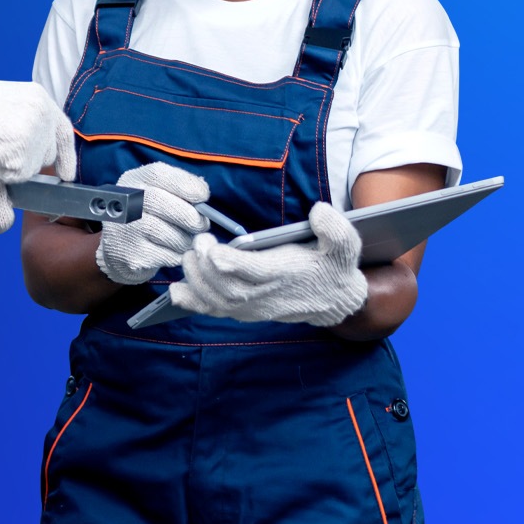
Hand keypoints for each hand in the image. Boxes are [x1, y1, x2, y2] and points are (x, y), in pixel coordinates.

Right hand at [0, 73, 75, 183]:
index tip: (68, 174)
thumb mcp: (8, 103)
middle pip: (46, 155)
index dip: (66, 155)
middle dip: (27, 159)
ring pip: (30, 169)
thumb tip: (37, 149)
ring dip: (10, 164)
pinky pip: (13, 177)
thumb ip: (28, 121)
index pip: (63, 131)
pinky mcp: (22, 155)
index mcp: (40, 98)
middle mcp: (43, 115)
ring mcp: (34, 135)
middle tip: (1, 146)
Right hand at [95, 163, 210, 285]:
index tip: (203, 196)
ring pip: (169, 234)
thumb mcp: (157, 193)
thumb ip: (179, 188)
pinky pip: (168, 256)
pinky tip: (172, 251)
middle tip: (202, 224)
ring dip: (186, 239)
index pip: (158, 174)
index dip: (186, 184)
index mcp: (133, 181)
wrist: (121, 250)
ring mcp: (126, 230)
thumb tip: (202, 194)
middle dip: (191, 216)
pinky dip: (177, 255)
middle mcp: (125, 203)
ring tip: (185, 239)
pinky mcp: (132, 256)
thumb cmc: (149, 216)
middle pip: (164, 204)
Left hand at [170, 201, 368, 325]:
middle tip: (197, 244)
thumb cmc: (334, 266)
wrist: (335, 300)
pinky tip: (178, 290)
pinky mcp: (246, 311)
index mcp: (287, 273)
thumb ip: (336, 229)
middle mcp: (267, 294)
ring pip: (219, 302)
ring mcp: (254, 306)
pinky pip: (217, 312)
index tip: (213, 250)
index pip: (256, 272)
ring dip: (198, 282)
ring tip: (189, 257)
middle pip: (230, 288)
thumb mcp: (345, 244)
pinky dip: (195, 303)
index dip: (232, 263)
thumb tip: (319, 211)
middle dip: (207, 269)